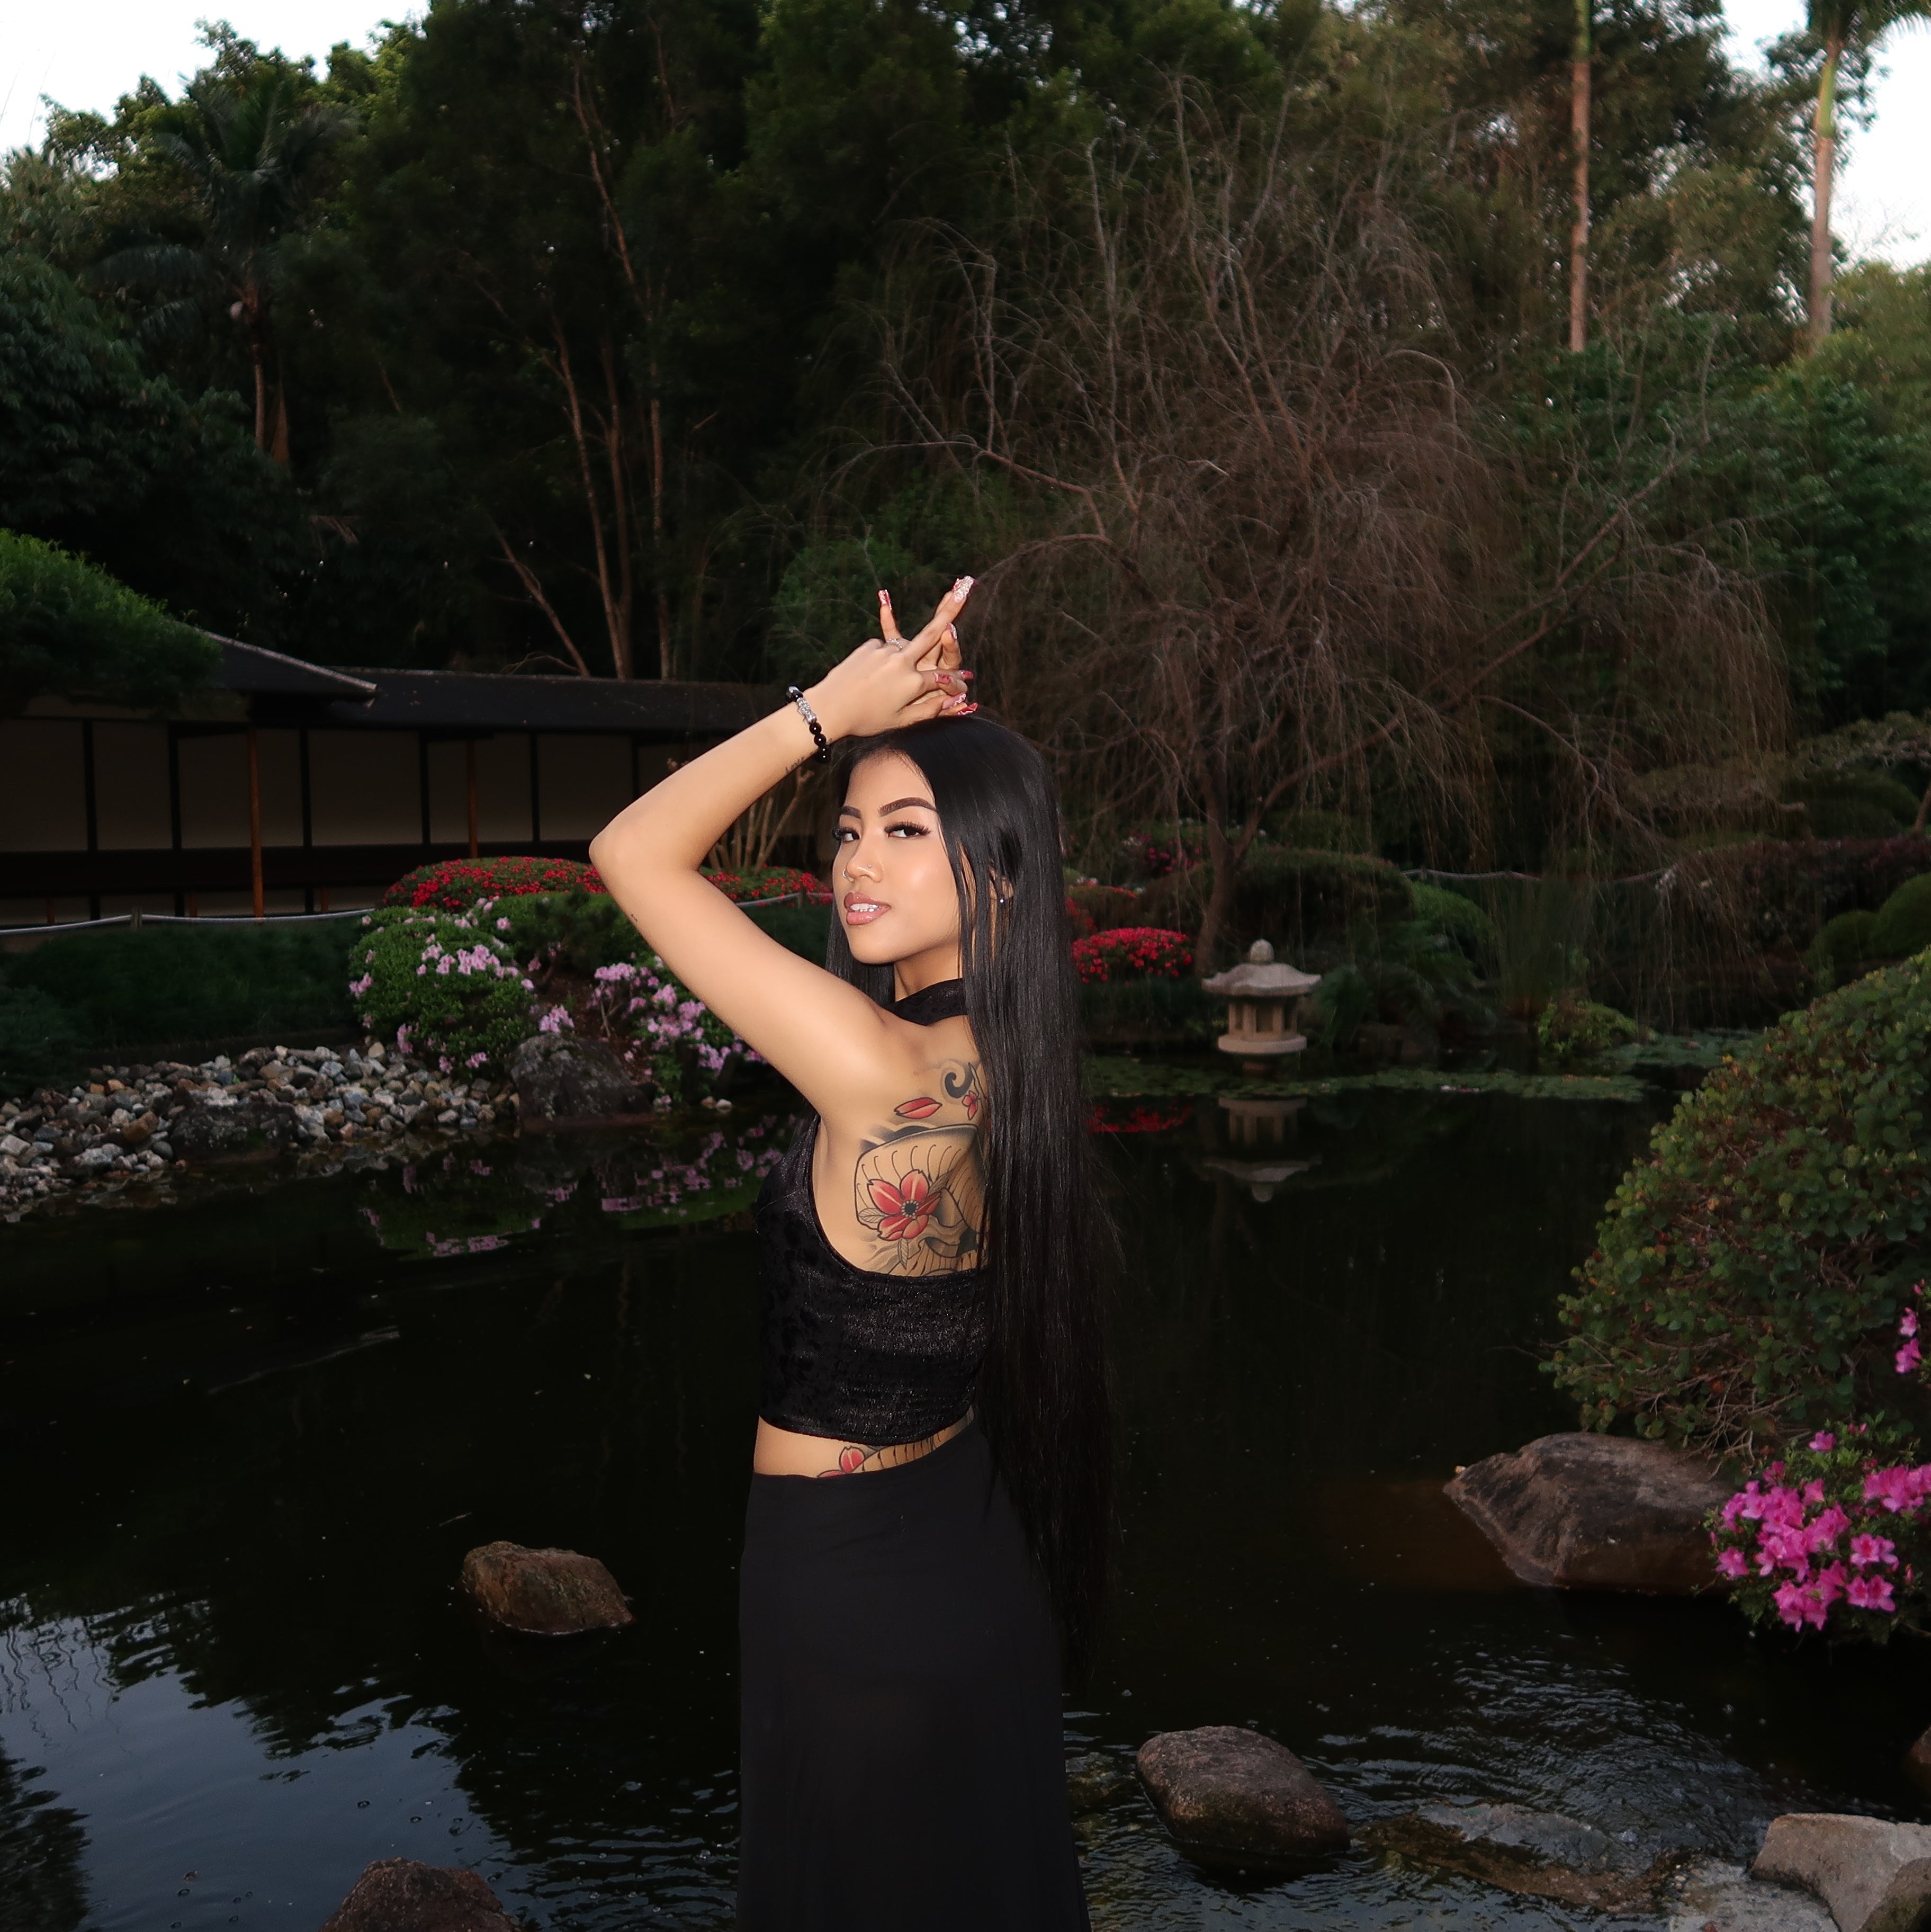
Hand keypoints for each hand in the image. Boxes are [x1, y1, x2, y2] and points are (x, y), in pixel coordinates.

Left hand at [806, 577, 976, 739]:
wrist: (828, 708)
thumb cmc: (865, 720)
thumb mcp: (902, 720)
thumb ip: (931, 709)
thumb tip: (959, 701)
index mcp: (913, 683)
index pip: (942, 678)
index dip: (954, 683)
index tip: (963, 687)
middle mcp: (902, 662)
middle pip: (932, 635)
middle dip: (949, 611)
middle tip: (962, 591)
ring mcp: (884, 651)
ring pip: (904, 647)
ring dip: (905, 655)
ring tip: (895, 665)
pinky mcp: (869, 646)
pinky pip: (884, 649)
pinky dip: (883, 659)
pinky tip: (870, 675)